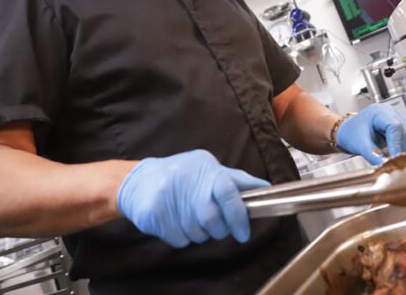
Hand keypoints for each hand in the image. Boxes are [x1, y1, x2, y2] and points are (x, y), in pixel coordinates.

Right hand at [117, 150, 268, 247]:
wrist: (138, 180)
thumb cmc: (182, 175)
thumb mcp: (209, 170)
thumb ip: (237, 180)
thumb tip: (266, 187)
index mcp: (205, 167)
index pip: (227, 191)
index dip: (238, 215)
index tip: (243, 233)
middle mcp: (186, 178)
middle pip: (212, 218)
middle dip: (218, 230)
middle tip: (217, 228)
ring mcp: (167, 194)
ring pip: (196, 232)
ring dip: (199, 233)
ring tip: (192, 220)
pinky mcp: (153, 211)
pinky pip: (179, 239)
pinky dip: (182, 237)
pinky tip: (176, 223)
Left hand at [336, 104, 405, 164]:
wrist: (347, 132)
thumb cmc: (351, 134)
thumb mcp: (361, 145)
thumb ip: (373, 155)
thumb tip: (385, 165)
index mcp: (379, 112)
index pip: (394, 127)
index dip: (396, 144)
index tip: (394, 158)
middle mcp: (389, 113)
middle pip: (403, 131)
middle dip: (399, 148)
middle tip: (393, 162)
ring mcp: (395, 118)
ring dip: (401, 149)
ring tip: (390, 158)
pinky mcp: (397, 127)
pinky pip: (405, 139)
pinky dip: (400, 148)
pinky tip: (392, 154)